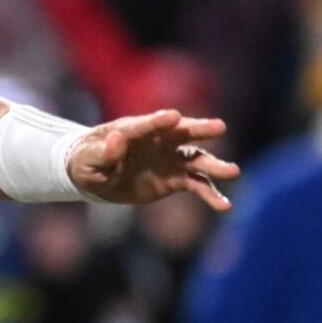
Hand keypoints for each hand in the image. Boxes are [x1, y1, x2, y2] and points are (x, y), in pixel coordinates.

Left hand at [67, 110, 238, 211]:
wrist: (95, 175)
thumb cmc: (88, 161)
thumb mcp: (89, 160)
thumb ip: (104, 152)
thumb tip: (116, 140)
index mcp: (133, 130)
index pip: (147, 125)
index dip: (159, 121)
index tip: (173, 117)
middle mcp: (158, 141)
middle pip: (182, 133)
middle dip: (200, 129)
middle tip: (219, 127)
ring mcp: (170, 159)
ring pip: (197, 160)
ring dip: (215, 166)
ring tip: (233, 172)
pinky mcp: (175, 179)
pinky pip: (197, 186)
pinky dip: (211, 194)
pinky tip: (225, 205)